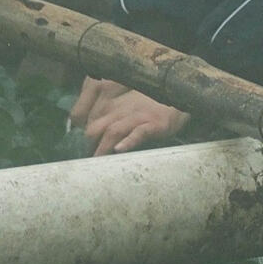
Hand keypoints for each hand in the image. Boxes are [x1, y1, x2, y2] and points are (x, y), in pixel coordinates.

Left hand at [71, 77, 192, 156]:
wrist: (182, 98)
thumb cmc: (150, 106)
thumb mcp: (125, 108)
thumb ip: (108, 119)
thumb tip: (90, 136)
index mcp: (110, 104)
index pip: (85, 122)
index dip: (80, 139)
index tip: (80, 154)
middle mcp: (120, 108)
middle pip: (94, 129)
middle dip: (89, 148)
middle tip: (88, 165)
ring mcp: (138, 116)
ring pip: (113, 131)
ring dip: (103, 149)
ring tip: (98, 164)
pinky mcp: (154, 123)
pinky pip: (139, 132)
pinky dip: (128, 141)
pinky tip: (120, 150)